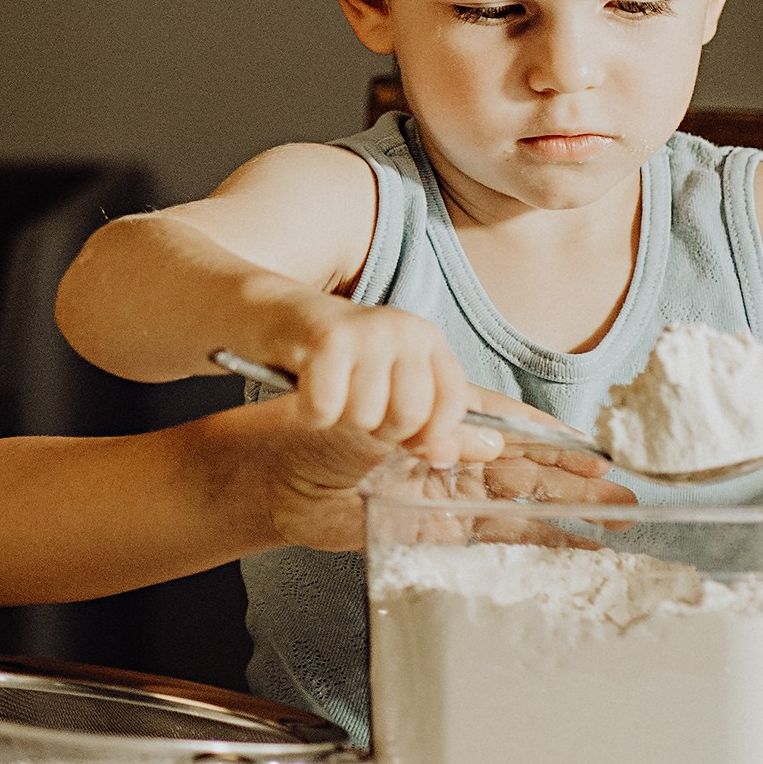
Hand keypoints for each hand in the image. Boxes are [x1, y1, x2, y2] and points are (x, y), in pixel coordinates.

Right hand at [248, 294, 501, 464]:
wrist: (271, 313)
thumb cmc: (334, 357)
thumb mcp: (390, 385)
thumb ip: (437, 422)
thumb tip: (491, 449)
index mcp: (427, 339)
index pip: (453, 403)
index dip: (430, 434)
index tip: (404, 437)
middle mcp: (404, 329)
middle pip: (409, 416)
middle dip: (378, 431)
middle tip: (355, 411)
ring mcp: (367, 332)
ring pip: (366, 417)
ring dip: (340, 420)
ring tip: (330, 395)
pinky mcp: (326, 340)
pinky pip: (327, 409)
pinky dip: (311, 414)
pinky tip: (306, 394)